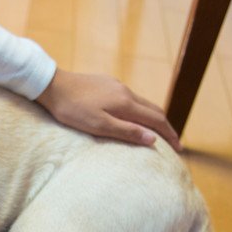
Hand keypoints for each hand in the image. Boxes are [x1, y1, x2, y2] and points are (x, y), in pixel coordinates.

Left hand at [35, 69, 181, 150]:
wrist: (52, 86)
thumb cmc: (72, 110)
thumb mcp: (98, 125)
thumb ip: (126, 131)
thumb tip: (153, 139)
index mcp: (126, 103)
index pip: (156, 120)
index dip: (170, 134)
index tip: (179, 148)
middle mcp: (125, 92)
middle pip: (154, 109)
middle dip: (166, 126)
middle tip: (173, 142)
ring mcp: (116, 85)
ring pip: (143, 103)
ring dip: (153, 118)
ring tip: (156, 132)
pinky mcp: (107, 83)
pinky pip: (131, 98)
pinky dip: (140, 110)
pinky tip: (133, 117)